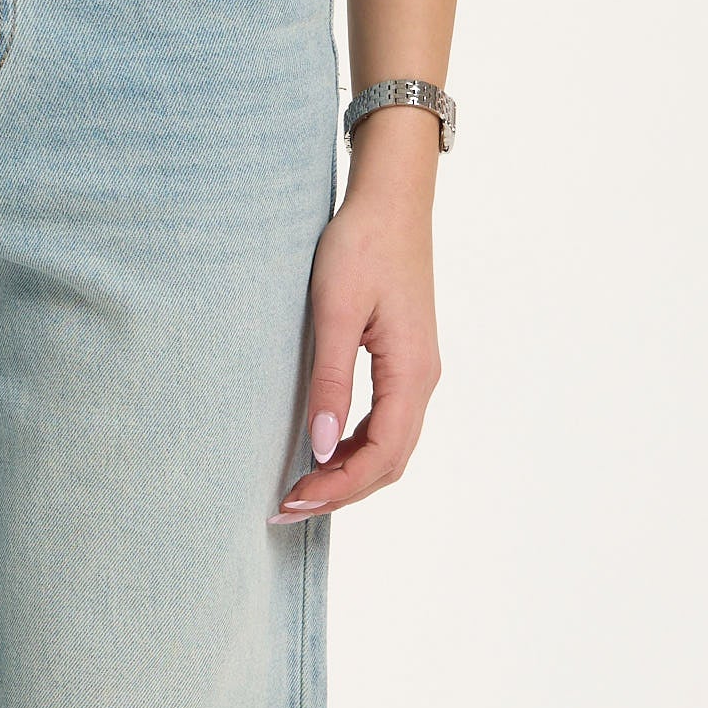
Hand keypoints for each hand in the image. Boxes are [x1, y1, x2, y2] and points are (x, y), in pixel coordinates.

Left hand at [279, 134, 440, 516]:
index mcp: (411, 372)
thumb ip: (330, 381)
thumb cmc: (361, 245)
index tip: (292, 501)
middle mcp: (422, 379)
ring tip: (299, 488)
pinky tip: (322, 449)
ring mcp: (416, 371)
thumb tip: (322, 446)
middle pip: (390, 461)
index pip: (382, 455)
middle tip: (285, 507)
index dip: (338, 488)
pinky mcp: (403, 360)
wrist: (390, 200)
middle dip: (341, 491)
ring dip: (348, 473)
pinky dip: (356, 447)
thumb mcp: (335, 311)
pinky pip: (387, 422)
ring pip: (390, 446)